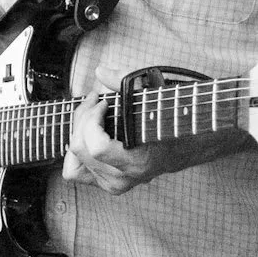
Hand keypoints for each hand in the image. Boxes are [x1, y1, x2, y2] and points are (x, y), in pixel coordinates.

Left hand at [61, 64, 253, 194]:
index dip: (92, 120)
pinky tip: (89, 133)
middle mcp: (122, 178)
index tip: (104, 101)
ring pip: (72, 160)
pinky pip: (75, 171)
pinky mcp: (106, 185)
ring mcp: (113, 184)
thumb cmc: (171, 118)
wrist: (185, 147)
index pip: (96, 147)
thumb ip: (125, 81)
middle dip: (83, 117)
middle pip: (79, 148)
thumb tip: (99, 71)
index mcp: (136, 162)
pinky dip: (76, 151)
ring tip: (90, 116)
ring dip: (78, 132)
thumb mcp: (153, 95)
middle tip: (96, 100)